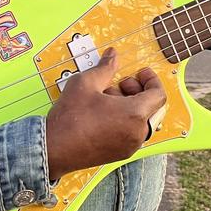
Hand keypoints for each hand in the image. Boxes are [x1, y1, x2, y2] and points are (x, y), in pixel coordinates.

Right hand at [44, 48, 165, 180]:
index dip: (151, 80)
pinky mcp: (120, 154)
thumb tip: (112, 56)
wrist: (52, 149)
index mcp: (134, 115)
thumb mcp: (86, 83)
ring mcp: (129, 146)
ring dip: (130, 105)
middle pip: (152, 107)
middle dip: (139, 91)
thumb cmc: (69, 120)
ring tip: (106, 98)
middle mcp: (136, 133)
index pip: (158, 94)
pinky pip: (132, 133)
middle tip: (121, 84)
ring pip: (142, 120)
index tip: (141, 73)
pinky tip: (103, 113)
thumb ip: (105, 67)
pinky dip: (125, 119)